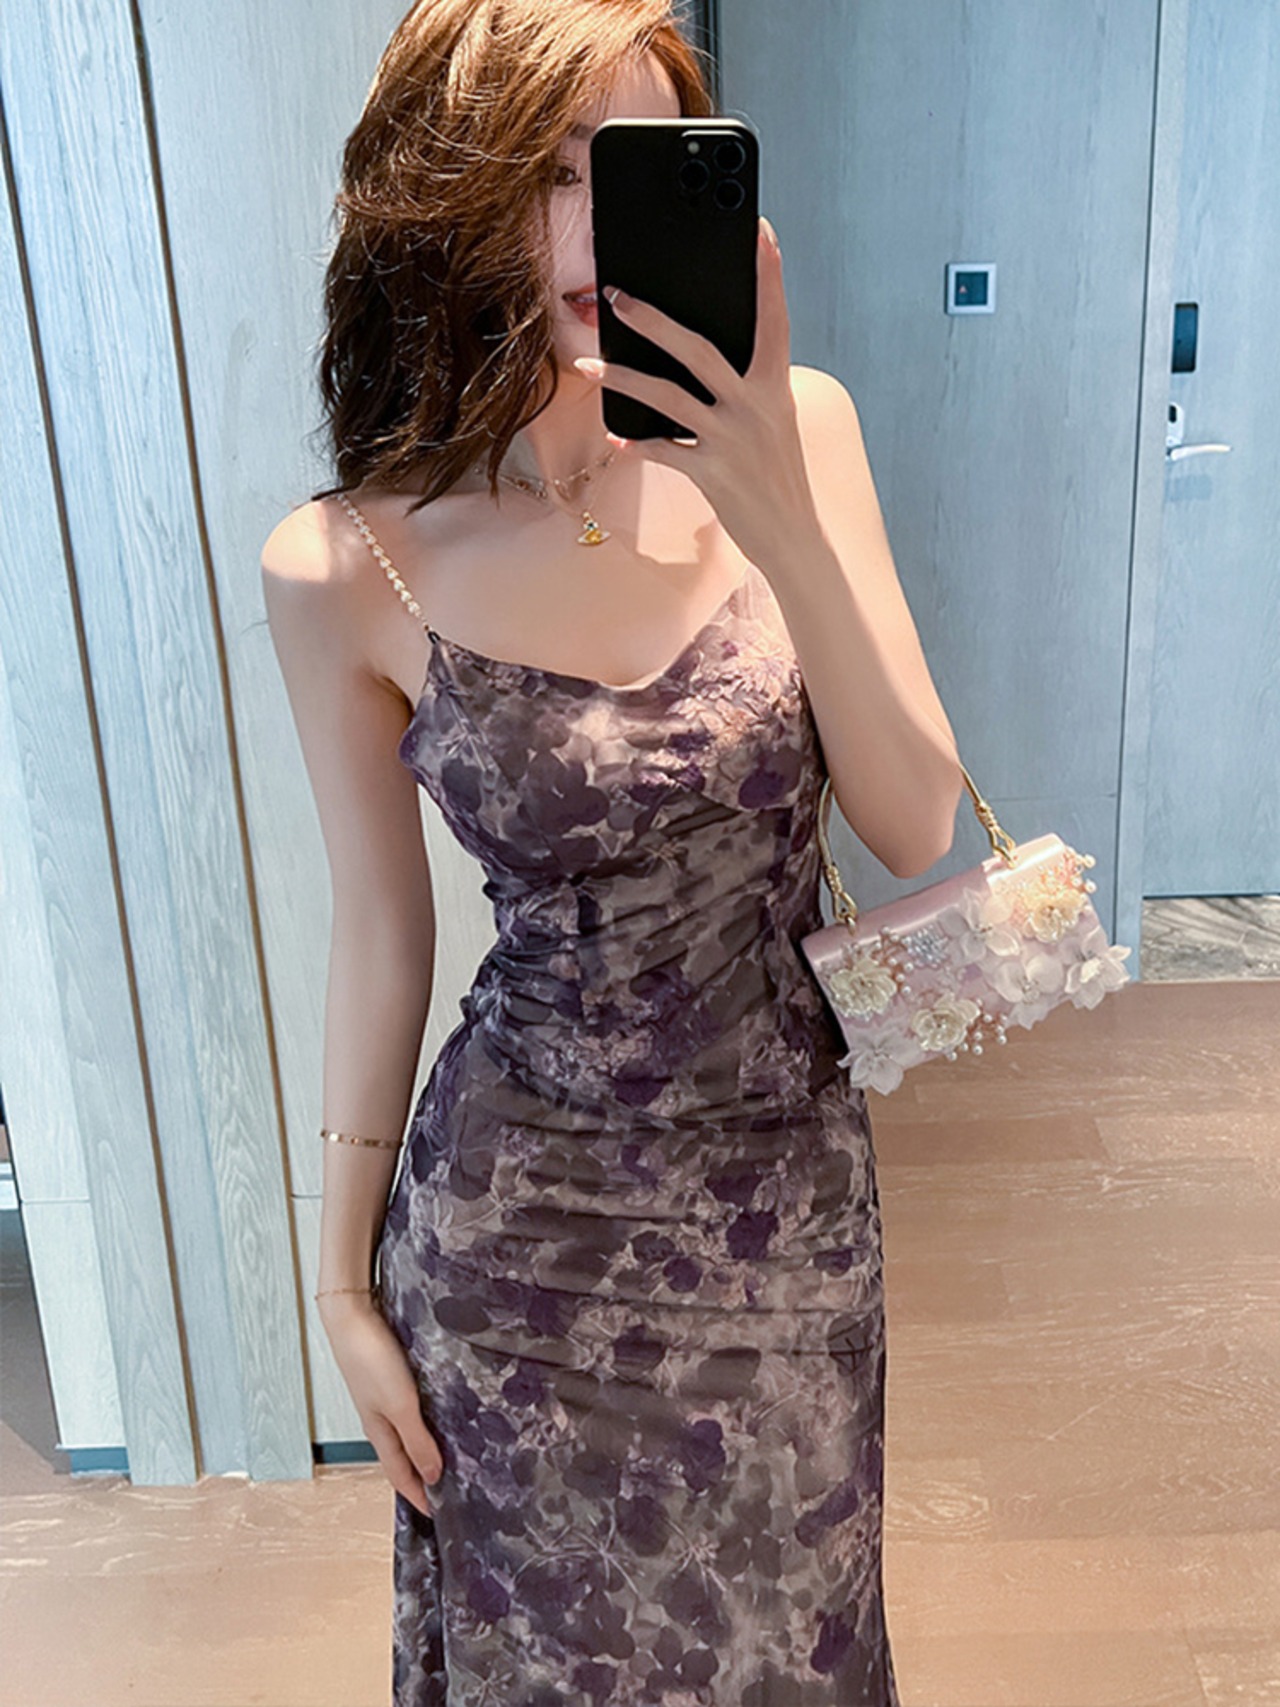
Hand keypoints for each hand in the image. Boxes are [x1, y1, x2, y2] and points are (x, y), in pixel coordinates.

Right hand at [318, 1293, 443, 1518]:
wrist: (350, 1315)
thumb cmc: (370, 1359)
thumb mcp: (400, 1404)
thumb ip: (417, 1440)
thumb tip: (434, 1476)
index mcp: (379, 1432)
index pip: (402, 1476)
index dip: (419, 1497)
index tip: (439, 1514)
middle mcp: (380, 1419)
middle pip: (403, 1457)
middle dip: (423, 1476)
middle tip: (450, 1488)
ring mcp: (383, 1397)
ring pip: (406, 1433)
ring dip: (425, 1447)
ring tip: (449, 1454)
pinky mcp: (389, 1377)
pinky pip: (409, 1409)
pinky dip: (424, 1420)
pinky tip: (438, 1412)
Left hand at [573, 215, 817, 572]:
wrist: (794, 536)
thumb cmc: (777, 474)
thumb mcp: (774, 421)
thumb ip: (746, 388)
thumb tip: (697, 359)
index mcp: (775, 385)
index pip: (774, 319)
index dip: (769, 275)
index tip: (760, 232)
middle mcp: (756, 406)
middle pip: (698, 349)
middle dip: (653, 320)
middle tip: (617, 295)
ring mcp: (732, 439)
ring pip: (668, 396)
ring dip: (624, 377)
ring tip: (589, 364)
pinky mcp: (713, 473)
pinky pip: (664, 451)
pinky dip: (637, 443)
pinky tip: (616, 436)